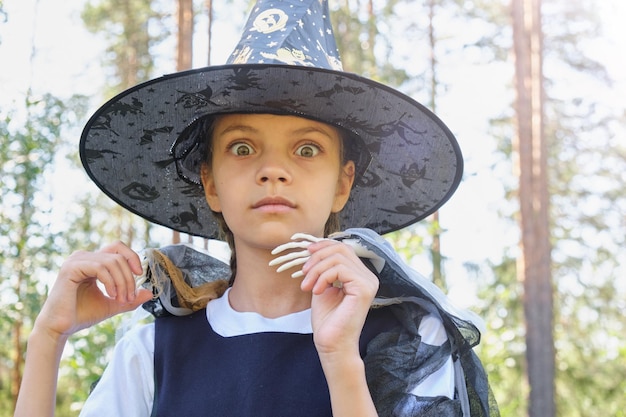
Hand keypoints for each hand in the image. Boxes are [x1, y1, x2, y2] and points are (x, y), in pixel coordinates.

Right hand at [34, 241, 152, 340]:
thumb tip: (150, 292)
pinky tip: (111, 295)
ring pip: (112, 261)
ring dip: (122, 282)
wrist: (60, 328)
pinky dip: (111, 281)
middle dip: (129, 277)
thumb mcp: (114, 303)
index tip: (139, 274)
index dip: (132, 257)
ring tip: (121, 300)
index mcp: (93, 261)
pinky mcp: (71, 268)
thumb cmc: (83, 314)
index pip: (118, 248)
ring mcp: (76, 260)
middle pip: (118, 255)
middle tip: (130, 297)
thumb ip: (131, 297)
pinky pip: (100, 267)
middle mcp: (84, 257)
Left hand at [299, 240, 378, 355]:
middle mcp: (368, 276)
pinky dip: (323, 277)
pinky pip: (340, 269)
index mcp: (360, 275)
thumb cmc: (327, 320)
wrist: (331, 345)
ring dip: (317, 270)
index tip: (306, 253)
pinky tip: (317, 291)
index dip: (323, 246)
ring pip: (338, 257)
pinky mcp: (364, 288)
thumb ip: (323, 267)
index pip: (343, 248)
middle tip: (304, 276)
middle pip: (341, 249)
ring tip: (308, 286)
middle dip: (317, 258)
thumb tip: (314, 246)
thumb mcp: (322, 285)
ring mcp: (368, 282)